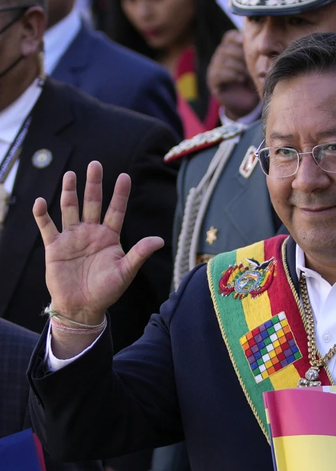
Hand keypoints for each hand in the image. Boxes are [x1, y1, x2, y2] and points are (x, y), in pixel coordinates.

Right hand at [33, 162, 162, 355]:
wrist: (82, 306)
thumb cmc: (107, 290)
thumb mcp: (126, 271)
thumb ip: (139, 254)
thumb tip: (160, 240)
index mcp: (110, 237)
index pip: (116, 210)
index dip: (120, 194)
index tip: (124, 176)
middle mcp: (91, 232)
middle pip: (93, 203)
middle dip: (94, 184)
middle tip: (96, 164)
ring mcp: (72, 237)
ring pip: (70, 209)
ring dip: (69, 192)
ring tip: (70, 174)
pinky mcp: (55, 247)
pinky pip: (47, 227)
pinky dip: (42, 214)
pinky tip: (41, 202)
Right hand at [207, 30, 258, 119]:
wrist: (248, 105)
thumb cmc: (255, 83)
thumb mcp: (257, 68)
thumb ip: (257, 56)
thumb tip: (265, 45)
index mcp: (231, 50)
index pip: (229, 37)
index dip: (237, 38)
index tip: (247, 43)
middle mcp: (220, 57)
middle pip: (225, 47)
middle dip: (240, 55)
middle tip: (251, 65)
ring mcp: (214, 68)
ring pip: (222, 60)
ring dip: (238, 66)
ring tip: (248, 74)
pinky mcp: (213, 81)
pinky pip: (218, 73)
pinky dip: (231, 75)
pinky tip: (242, 79)